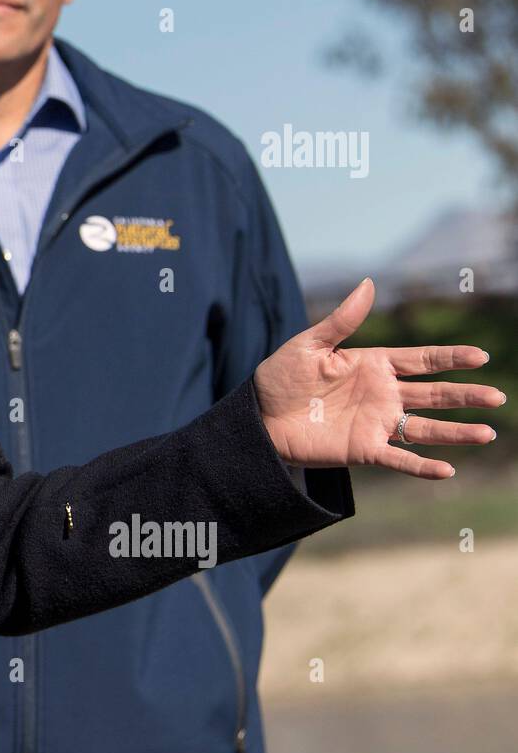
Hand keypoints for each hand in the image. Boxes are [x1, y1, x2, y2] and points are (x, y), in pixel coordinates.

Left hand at [253, 279, 504, 478]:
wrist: (258, 417)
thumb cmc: (281, 377)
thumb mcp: (309, 344)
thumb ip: (342, 320)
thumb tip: (368, 283)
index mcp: (373, 365)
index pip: (422, 360)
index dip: (451, 358)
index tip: (481, 356)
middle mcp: (383, 395)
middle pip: (434, 394)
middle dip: (465, 395)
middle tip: (497, 398)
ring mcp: (376, 424)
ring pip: (425, 428)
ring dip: (456, 432)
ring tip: (486, 432)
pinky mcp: (364, 450)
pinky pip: (399, 459)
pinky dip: (422, 466)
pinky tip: (446, 469)